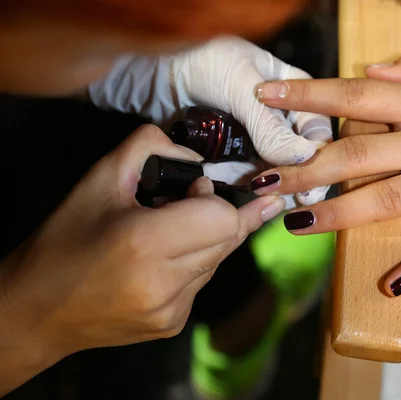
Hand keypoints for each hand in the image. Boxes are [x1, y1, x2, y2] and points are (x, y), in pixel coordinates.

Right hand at [0, 125, 284, 367]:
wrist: (36, 312)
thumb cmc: (65, 240)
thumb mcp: (100, 178)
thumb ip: (150, 147)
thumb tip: (197, 158)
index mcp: (145, 243)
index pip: (223, 218)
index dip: (213, 197)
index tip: (192, 188)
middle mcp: (165, 284)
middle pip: (229, 238)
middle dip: (217, 214)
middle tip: (185, 203)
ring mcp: (172, 311)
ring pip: (219, 260)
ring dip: (206, 239)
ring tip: (166, 233)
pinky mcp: (173, 324)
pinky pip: (201, 282)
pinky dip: (192, 264)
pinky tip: (160, 261)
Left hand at [87, 36, 332, 206]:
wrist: (159, 76)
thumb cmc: (204, 64)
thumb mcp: (240, 87)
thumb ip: (269, 124)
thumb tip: (302, 157)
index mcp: (295, 92)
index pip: (317, 127)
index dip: (320, 153)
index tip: (317, 177)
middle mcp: (280, 118)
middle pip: (300, 154)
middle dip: (300, 176)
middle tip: (300, 198)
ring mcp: (258, 138)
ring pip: (277, 169)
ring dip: (275, 185)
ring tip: (272, 197)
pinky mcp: (236, 154)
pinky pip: (249, 174)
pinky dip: (248, 184)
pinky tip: (249, 194)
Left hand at [250, 55, 400, 295]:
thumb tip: (369, 73)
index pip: (356, 97)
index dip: (309, 96)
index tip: (268, 96)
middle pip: (359, 156)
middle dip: (305, 170)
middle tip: (262, 182)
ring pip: (389, 200)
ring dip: (341, 216)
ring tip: (299, 226)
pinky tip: (390, 285)